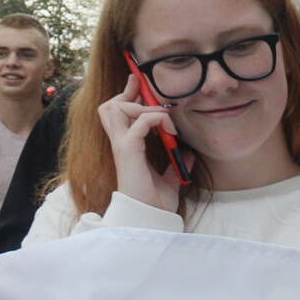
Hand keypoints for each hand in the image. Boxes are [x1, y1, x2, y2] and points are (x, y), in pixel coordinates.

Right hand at [96, 88, 176, 210]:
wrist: (150, 218)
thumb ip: (175, 163)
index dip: (126, 94)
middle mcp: (120, 143)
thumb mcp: (170, 178)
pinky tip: (168, 127)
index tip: (137, 82)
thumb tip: (189, 152)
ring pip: (116, 108)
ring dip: (141, 105)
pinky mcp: (128, 152)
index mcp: (127, 147)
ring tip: (163, 116)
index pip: (118, 113)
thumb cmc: (155, 202)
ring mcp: (122, 146)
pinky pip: (138, 122)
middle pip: (110, 106)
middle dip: (128, 93)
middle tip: (146, 89)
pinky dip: (153, 117)